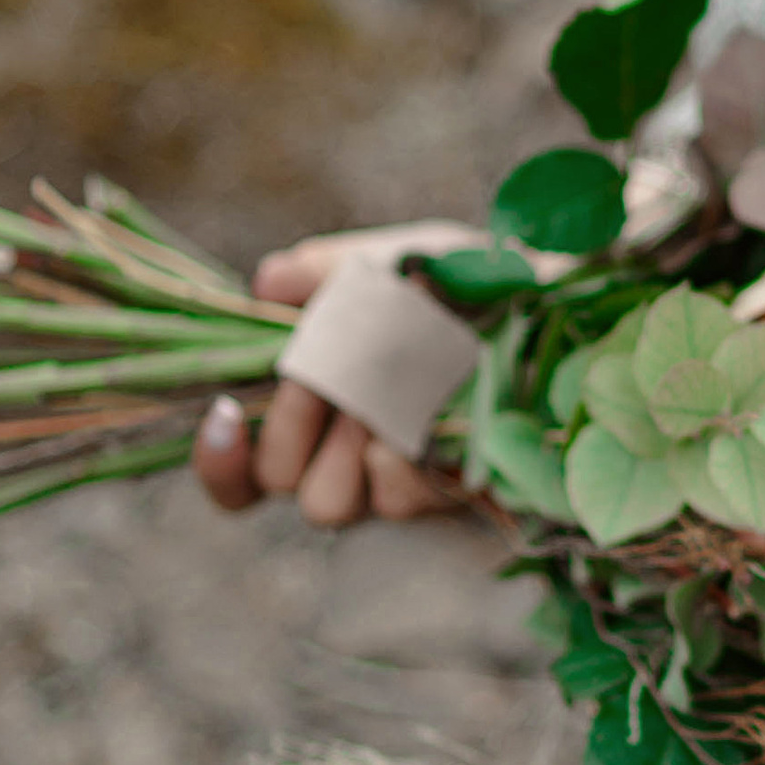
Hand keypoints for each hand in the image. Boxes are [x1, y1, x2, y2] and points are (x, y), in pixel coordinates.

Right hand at [193, 228, 466, 528]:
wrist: (546, 300)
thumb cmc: (455, 281)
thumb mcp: (386, 261)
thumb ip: (324, 269)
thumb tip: (268, 283)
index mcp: (312, 408)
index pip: (240, 470)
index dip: (217, 458)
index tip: (228, 410)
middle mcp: (343, 455)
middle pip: (275, 480)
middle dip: (292, 424)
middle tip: (325, 373)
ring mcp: (391, 480)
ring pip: (326, 503)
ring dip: (341, 444)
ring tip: (380, 392)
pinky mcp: (441, 496)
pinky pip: (391, 499)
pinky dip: (396, 458)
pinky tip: (420, 421)